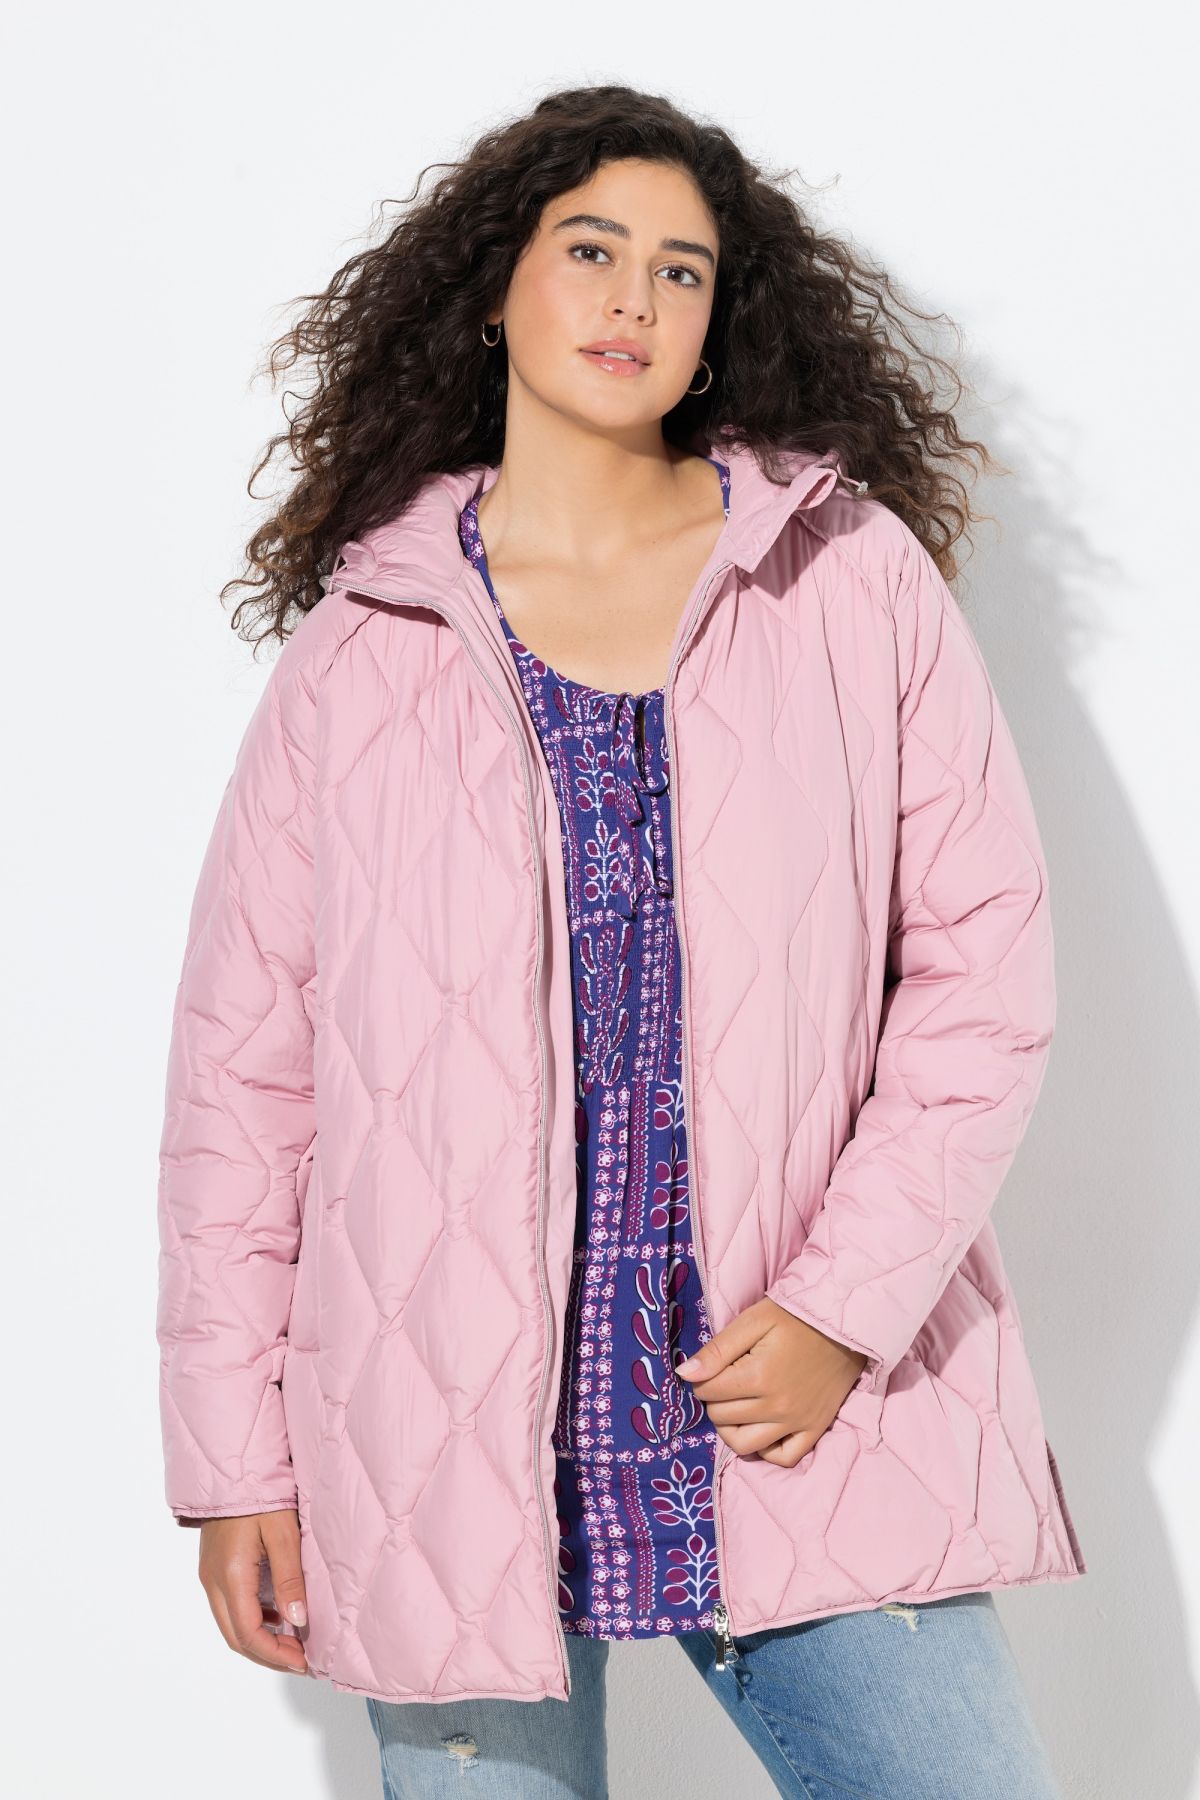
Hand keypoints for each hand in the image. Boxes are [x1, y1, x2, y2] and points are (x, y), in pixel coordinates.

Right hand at [197, 1510, 309, 1675]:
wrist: (234, 1467)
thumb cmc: (260, 1494)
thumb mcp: (283, 1534)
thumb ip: (290, 1579)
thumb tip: (297, 1622)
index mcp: (230, 1576)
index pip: (248, 1635)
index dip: (275, 1655)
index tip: (303, 1661)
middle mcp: (212, 1581)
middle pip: (236, 1637)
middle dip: (268, 1655)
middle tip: (300, 1660)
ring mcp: (210, 1575)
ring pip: (231, 1624)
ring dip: (260, 1639)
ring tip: (293, 1642)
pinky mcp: (214, 1567)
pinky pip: (230, 1606)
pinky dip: (253, 1620)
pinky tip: (277, 1616)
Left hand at [675, 1296, 867, 1467]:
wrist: (844, 1324)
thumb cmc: (795, 1317)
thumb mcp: (753, 1321)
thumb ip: (717, 1350)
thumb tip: (684, 1375)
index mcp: (758, 1376)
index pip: (708, 1391)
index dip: (702, 1378)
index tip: (712, 1367)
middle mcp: (777, 1406)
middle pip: (722, 1417)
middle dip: (714, 1399)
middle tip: (724, 1382)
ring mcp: (797, 1422)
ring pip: (745, 1444)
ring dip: (730, 1428)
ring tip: (734, 1407)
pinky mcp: (814, 1429)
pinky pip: (782, 1457)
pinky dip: (766, 1449)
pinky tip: (760, 1428)